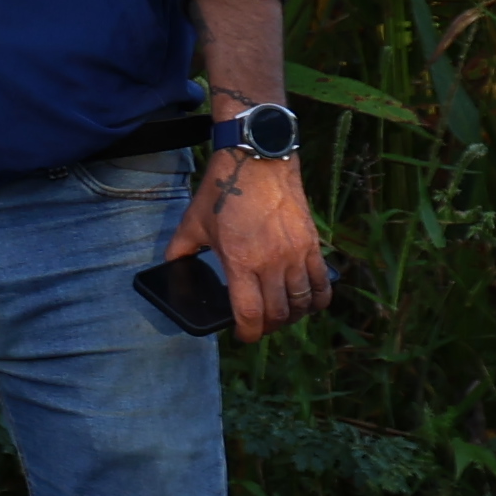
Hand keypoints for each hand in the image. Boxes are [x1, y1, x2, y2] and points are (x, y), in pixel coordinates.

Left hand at [161, 154, 334, 340]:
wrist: (258, 161)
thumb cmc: (223, 191)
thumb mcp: (193, 222)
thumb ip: (180, 250)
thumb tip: (172, 267)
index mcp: (240, 262)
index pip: (250, 314)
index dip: (248, 333)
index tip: (243, 335)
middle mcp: (272, 263)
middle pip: (278, 314)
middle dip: (268, 327)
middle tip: (259, 324)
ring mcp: (295, 254)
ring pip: (302, 302)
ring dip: (293, 315)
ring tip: (281, 314)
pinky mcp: (311, 244)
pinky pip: (322, 282)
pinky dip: (317, 298)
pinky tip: (308, 300)